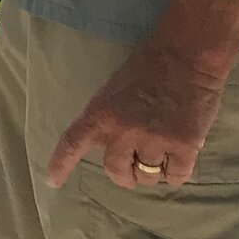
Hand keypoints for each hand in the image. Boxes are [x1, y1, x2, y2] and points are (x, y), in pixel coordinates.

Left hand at [45, 42, 230, 188]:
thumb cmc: (147, 69)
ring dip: (151, 173)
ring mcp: (154, 140)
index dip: (61, 165)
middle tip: (132, 168)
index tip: (53, 182)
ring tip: (158, 157)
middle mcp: (124, 131)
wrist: (186, 56)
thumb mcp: (113, 91)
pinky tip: (177, 161)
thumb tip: (106, 147)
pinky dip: (175, 173)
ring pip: (147, 177)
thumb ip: (106, 119)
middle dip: (124, 175)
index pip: (72, 143)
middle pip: (116, 171)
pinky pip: (175, 176)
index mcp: (101, 114)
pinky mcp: (184, 146)